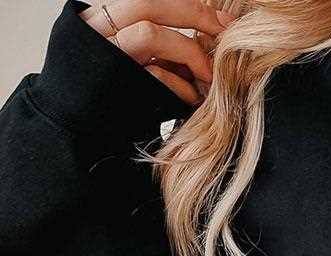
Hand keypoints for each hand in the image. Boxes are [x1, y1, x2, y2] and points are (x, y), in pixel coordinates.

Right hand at [79, 0, 237, 105]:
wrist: (75, 137)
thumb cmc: (111, 106)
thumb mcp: (134, 67)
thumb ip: (157, 52)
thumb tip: (204, 43)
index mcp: (101, 20)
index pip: (149, 0)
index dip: (188, 6)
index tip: (222, 19)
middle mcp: (96, 29)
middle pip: (150, 4)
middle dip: (195, 15)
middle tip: (226, 31)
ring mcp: (100, 53)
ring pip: (149, 34)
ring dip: (189, 52)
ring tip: (209, 76)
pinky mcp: (111, 82)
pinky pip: (152, 72)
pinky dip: (178, 85)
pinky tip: (191, 99)